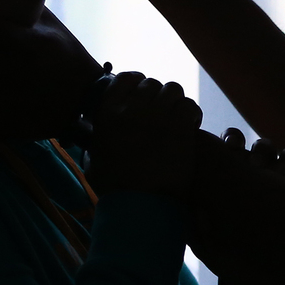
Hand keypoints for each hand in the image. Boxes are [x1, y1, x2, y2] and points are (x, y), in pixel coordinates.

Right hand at [85, 72, 203, 199]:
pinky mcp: (180, 128)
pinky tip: (188, 127)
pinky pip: (189, 105)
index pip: (126, 78)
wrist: (141, 206)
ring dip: (175, 102)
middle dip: (158, 96)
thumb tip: (94, 136)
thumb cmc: (115, 189)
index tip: (142, 95)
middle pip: (152, 84)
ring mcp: (157, 117)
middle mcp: (132, 110)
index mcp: (108, 114)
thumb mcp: (93, 161)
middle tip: (161, 114)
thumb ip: (95, 142)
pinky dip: (191, 114)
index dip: (137, 83)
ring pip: (173, 89)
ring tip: (176, 119)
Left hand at [185, 131, 284, 284]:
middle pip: (264, 147)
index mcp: (236, 183)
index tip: (232, 149)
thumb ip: (198, 233)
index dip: (232, 141)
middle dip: (262, 150)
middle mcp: (265, 181)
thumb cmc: (238, 268)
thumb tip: (192, 209)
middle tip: (258, 166)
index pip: (233, 147)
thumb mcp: (213, 253)